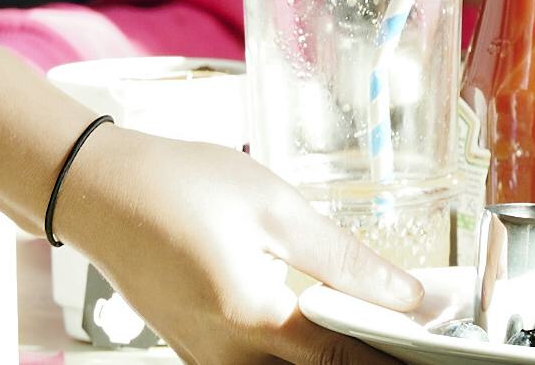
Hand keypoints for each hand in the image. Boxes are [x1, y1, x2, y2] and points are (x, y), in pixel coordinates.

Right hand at [60, 130, 407, 364]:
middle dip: (363, 361)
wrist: (99, 192)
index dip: (393, 361)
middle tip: (410, 344)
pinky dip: (293, 357)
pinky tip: (320, 330)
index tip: (435, 355)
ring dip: (329, 360)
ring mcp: (207, 360)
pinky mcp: (196, 352)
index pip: (343, 361)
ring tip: (374, 334)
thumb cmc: (176, 186)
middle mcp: (227, 357)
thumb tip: (404, 294)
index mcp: (252, 320)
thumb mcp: (274, 207)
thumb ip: (344, 258)